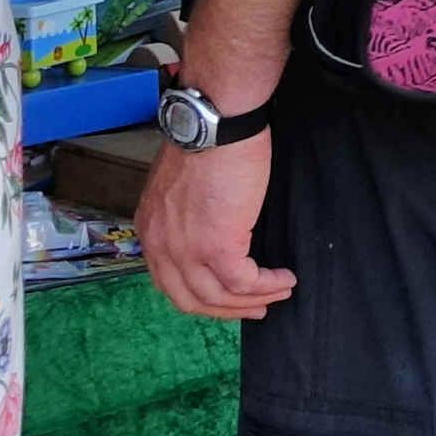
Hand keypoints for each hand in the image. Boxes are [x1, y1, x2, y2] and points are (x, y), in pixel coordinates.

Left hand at [137, 131, 294, 319]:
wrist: (215, 125)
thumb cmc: (206, 142)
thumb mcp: (179, 187)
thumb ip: (183, 216)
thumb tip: (207, 230)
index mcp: (150, 230)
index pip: (169, 282)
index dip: (201, 296)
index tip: (226, 297)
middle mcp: (161, 246)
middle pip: (191, 300)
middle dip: (227, 310)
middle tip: (255, 308)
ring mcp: (187, 250)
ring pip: (219, 297)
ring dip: (254, 300)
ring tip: (279, 292)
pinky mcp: (217, 247)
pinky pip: (244, 282)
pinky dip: (267, 285)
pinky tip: (284, 279)